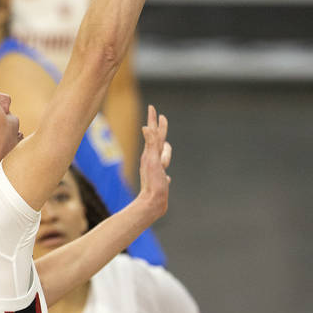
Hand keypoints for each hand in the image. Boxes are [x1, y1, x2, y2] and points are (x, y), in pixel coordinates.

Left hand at [138, 105, 171, 219]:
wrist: (151, 203)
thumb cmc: (153, 183)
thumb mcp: (152, 161)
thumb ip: (150, 144)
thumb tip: (145, 127)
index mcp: (151, 154)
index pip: (154, 133)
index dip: (154, 121)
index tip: (153, 108)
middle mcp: (152, 161)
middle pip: (158, 142)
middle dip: (160, 130)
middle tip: (160, 118)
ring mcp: (155, 171)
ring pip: (163, 156)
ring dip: (166, 150)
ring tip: (166, 145)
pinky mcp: (159, 182)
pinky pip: (163, 174)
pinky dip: (165, 172)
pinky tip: (167, 178)